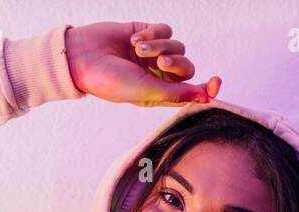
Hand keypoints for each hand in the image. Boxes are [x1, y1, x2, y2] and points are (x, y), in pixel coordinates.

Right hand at [65, 21, 220, 106]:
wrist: (82, 56)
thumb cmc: (109, 81)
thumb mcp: (145, 91)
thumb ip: (176, 93)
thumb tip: (204, 97)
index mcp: (159, 94)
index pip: (191, 92)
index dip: (207, 88)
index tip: (216, 81)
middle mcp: (158, 75)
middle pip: (187, 66)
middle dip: (177, 62)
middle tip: (160, 62)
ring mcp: (153, 53)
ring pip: (178, 45)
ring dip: (160, 45)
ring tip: (138, 49)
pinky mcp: (146, 32)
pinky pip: (165, 29)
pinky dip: (153, 32)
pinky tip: (135, 39)